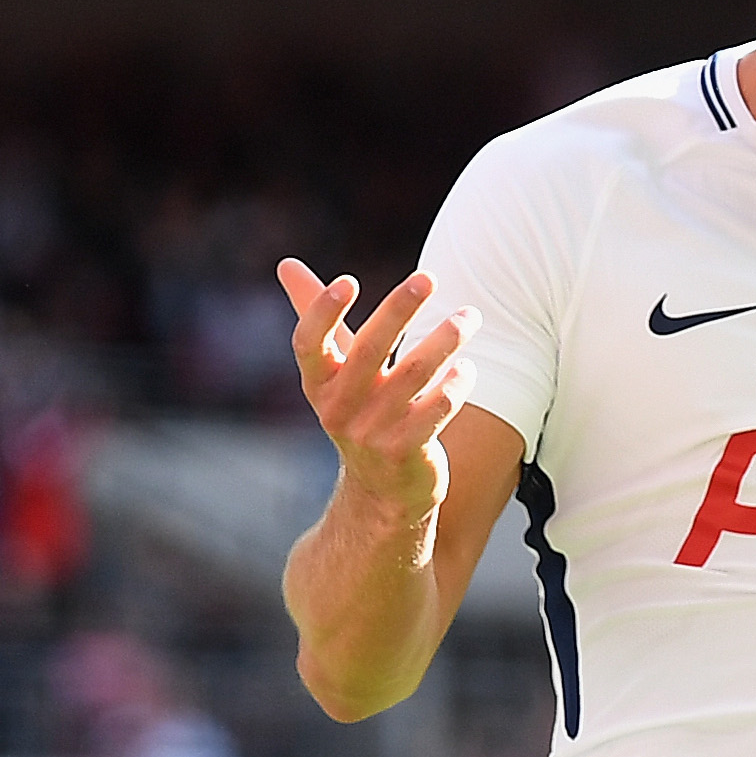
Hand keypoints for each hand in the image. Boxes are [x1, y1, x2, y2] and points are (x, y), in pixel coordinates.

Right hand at [280, 259, 467, 525]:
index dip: (321, 313)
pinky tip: (466, 367)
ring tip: (470, 317)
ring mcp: (372, 433)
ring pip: (413, 374)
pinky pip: (436, 409)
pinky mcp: (406, 452)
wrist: (382, 492)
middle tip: (427, 277)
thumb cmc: (360, 413)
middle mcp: (340, 409)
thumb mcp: (335, 370)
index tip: (347, 281)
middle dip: (399, 309)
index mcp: (319, 384)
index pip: (308, 344)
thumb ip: (315, 315)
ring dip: (444, 340)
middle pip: (368, 349)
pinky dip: (455, 384)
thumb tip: (286, 264)